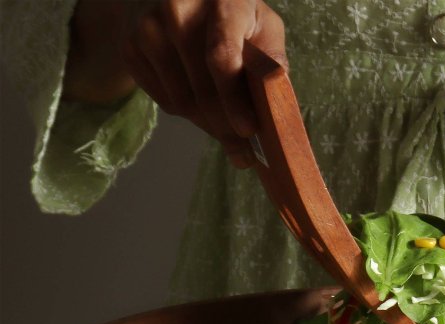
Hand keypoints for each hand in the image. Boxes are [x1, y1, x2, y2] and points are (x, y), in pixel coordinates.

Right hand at [67, 0, 286, 168]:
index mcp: (222, 0)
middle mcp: (179, 7)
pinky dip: (188, 113)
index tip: (248, 130)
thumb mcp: (261, 25)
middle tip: (244, 152)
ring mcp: (149, 26)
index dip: (234, 100)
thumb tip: (277, 103)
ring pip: (184, 103)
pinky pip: (166, 102)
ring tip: (226, 123)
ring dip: (210, 125)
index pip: (222, 56)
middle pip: (203, 90)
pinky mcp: (131, 47)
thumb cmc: (231, 17)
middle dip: (227, 128)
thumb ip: (271, 58)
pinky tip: (199, 99)